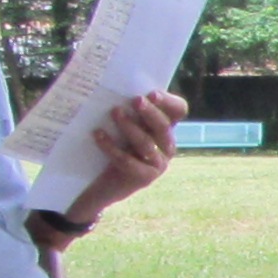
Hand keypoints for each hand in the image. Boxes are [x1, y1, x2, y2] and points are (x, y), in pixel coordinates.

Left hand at [64, 90, 187, 227]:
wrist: (107, 185)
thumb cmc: (118, 149)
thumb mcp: (128, 128)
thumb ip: (133, 113)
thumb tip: (121, 91)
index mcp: (166, 129)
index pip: (179, 110)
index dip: (168, 102)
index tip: (152, 93)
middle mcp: (167, 146)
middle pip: (164, 126)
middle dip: (150, 112)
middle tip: (135, 100)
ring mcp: (159, 164)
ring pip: (146, 143)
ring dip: (129, 126)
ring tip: (114, 112)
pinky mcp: (145, 178)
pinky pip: (126, 160)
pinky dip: (111, 146)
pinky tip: (98, 134)